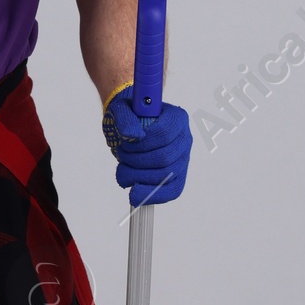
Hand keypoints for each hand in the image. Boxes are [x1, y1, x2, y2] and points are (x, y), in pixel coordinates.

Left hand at [102, 87, 192, 206]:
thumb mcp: (120, 110)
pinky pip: (171, 191)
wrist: (129, 126)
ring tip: (123, 169)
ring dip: (137, 176)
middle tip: (121, 154)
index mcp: (176, 118)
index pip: (164, 133)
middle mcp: (184, 138)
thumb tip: (133, 136)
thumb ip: (125, 118)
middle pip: (164, 158)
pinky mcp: (177, 176)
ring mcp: (182, 158)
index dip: (142, 143)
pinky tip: (135, 195)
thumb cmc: (128, 116)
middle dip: (136, 161)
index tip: (124, 142)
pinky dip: (151, 195)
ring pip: (165, 177)